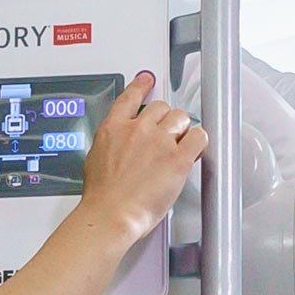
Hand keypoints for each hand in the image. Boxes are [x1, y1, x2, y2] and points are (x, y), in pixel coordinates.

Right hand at [77, 71, 205, 242]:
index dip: (142, 85)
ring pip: (181, 118)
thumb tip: (116, 146)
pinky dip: (199, 142)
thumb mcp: (95, 159)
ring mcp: (160, 142)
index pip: (131, 96)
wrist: (111, 214)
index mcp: (114, 128)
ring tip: (179, 145)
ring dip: (182, 129)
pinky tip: (194, 149)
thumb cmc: (102, 196)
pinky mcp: (178, 159)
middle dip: (166, 119)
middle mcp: (138, 130)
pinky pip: (198, 137)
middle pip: (162, 107)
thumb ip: (111, 144)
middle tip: (167, 134)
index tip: (147, 80)